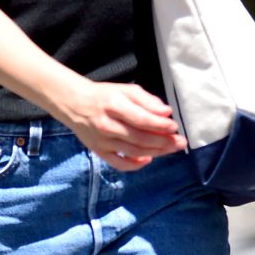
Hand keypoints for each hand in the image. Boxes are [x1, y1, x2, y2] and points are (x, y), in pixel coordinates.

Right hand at [60, 79, 185, 171]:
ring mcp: (102, 141)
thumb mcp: (125, 90)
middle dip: (163, 142)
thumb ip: (147, 100)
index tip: (174, 126)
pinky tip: (148, 159)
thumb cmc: (103, 95)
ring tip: (171, 149)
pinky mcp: (99, 151)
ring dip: (156, 152)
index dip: (160, 125)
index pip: (142, 119)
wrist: (74, 103)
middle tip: (180, 142)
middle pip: (140, 138)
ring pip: (133, 151)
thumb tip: (166, 112)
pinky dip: (135, 165)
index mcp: (114, 105)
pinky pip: (119, 163)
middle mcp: (107, 125)